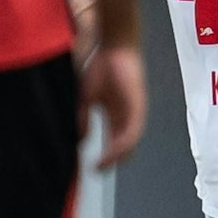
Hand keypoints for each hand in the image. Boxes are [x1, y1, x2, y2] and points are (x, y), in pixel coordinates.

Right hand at [80, 44, 145, 168]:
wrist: (114, 46)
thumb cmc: (101, 67)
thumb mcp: (85, 98)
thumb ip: (82, 118)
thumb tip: (78, 140)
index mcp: (115, 114)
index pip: (111, 141)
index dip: (101, 155)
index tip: (87, 166)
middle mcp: (126, 116)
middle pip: (123, 146)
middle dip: (110, 161)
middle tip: (96, 171)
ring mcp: (134, 112)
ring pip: (128, 143)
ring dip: (115, 157)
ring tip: (101, 167)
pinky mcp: (138, 107)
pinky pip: (132, 132)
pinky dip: (121, 145)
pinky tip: (110, 153)